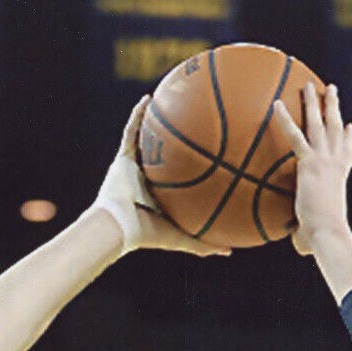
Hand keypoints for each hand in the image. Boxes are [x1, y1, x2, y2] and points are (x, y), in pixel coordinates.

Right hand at [94, 97, 229, 257]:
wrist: (120, 226)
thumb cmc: (149, 234)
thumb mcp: (183, 238)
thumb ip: (205, 244)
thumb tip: (231, 251)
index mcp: (161, 197)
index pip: (179, 180)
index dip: (192, 170)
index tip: (210, 158)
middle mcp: (148, 180)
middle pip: (166, 158)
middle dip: (178, 145)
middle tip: (196, 127)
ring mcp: (134, 168)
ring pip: (148, 141)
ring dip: (156, 124)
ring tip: (170, 102)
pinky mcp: (121, 159)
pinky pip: (130, 131)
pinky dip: (137, 115)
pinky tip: (147, 99)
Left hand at [272, 83, 351, 257]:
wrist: (327, 233)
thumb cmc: (322, 240)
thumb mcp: (315, 234)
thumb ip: (305, 235)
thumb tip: (299, 248)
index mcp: (340, 178)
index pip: (346, 155)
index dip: (348, 140)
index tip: (350, 127)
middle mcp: (336, 164)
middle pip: (337, 128)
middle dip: (334, 107)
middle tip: (331, 90)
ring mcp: (325, 160)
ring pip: (320, 123)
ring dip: (314, 102)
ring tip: (308, 84)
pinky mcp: (310, 162)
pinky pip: (294, 135)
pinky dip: (284, 119)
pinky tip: (274, 103)